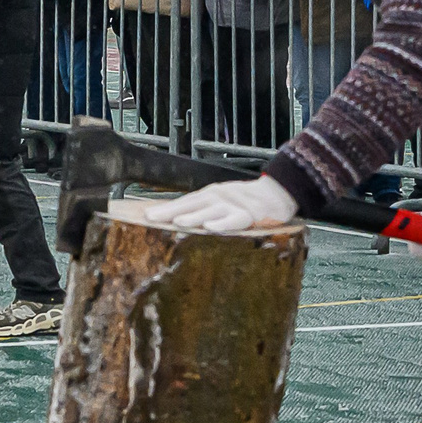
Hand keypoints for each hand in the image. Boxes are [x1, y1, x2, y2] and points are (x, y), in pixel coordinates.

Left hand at [138, 174, 298, 234]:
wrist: (276, 194)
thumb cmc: (243, 202)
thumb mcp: (219, 202)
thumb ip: (200, 210)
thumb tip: (173, 220)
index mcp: (208, 196)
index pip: (183, 202)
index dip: (164, 208)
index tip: (145, 215)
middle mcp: (217, 198)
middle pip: (191, 204)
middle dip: (170, 211)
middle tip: (152, 217)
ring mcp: (233, 205)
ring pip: (210, 211)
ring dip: (193, 216)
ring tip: (178, 222)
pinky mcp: (249, 215)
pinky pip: (235, 220)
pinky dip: (223, 223)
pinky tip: (211, 227)